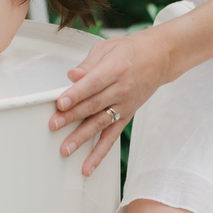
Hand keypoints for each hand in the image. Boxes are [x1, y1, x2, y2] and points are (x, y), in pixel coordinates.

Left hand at [49, 28, 171, 176]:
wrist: (159, 59)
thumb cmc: (130, 51)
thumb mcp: (108, 48)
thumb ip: (88, 64)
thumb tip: (72, 75)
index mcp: (115, 69)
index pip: (92, 84)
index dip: (76, 94)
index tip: (60, 103)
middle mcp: (121, 89)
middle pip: (93, 105)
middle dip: (72, 117)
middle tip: (54, 125)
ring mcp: (125, 105)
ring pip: (100, 124)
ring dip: (82, 138)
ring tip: (66, 148)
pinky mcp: (126, 116)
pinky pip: (112, 136)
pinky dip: (100, 152)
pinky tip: (88, 165)